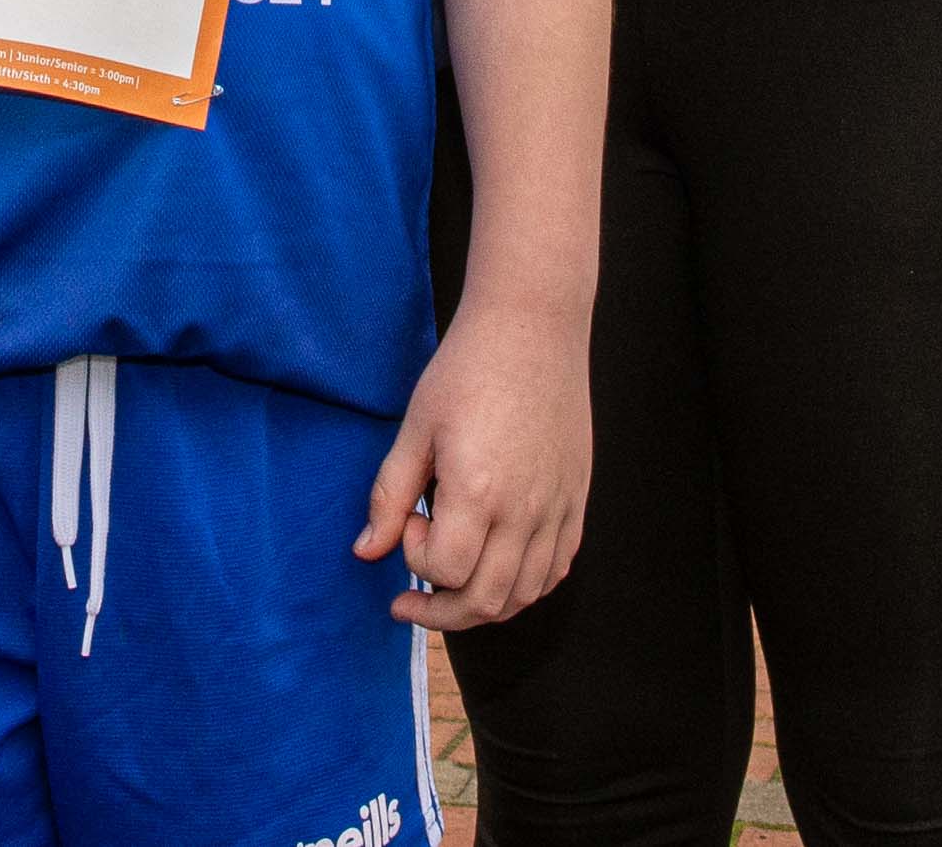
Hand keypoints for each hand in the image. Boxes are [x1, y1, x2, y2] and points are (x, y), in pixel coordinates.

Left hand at [358, 298, 592, 630]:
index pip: (445, 571)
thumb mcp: (416, 428)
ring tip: (452, 587)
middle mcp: (524, 510)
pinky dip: (525, 586)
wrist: (533, 328)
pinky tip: (497, 568)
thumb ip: (390, 496)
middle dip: (441, 612)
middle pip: (486, 600)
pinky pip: (556, 569)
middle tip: (411, 601)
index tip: (412, 521)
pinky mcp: (576, 500)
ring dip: (483, 605)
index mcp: (478, 490)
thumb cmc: (467, 370)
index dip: (417, 559)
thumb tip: (366, 553)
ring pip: (525, 595)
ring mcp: (556, 508)